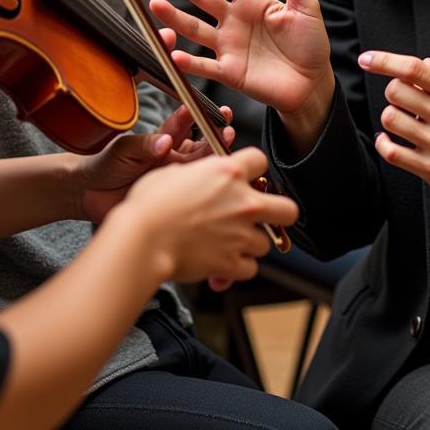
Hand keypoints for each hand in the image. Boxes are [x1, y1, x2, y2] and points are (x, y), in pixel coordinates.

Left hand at [74, 105, 235, 223]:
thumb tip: (165, 142)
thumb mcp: (123, 150)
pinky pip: (194, 188)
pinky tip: (215, 174)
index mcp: (160, 142)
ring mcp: (174, 178)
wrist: (88, 196)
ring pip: (201, 164)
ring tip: (226, 140)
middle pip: (199, 143)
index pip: (181, 125)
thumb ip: (144, 145)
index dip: (195, 115)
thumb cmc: (104, 167)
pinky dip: (206, 180)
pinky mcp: (173, 197)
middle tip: (225, 123)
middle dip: (214, 132)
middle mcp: (171, 158)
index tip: (206, 106)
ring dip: (214, 153)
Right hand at [118, 147, 298, 284]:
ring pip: (266, 243)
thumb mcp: (173, 172)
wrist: (142, 239)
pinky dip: (238, 268)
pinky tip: (222, 263)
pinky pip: (249, 269)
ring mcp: (241, 234)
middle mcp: (242, 202)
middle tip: (264, 216)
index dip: (254, 168)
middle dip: (278, 213)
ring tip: (229, 243)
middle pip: (287, 209)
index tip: (247, 176)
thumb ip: (198, 173)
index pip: (261, 161)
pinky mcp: (232, 263)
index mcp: (229, 173)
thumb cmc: (150, 205)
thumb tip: (200, 177)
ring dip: (250, 244)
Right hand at [150, 0, 333, 116]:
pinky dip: (188, 61)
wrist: (313, 83)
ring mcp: (228, 45)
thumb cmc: (311, 42)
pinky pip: (204, 65)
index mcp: (251, 0)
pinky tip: (173, 53)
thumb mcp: (305, 6)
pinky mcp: (229, 72)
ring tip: (154, 4)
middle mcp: (233, 20)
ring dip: (174, 17)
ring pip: (195, 28)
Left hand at [360, 51, 429, 228]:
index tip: (366, 59)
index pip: (414, 69)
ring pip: (390, 118)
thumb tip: (420, 64)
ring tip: (405, 121)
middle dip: (394, 92)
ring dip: (391, 117)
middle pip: (395, 91)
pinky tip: (388, 139)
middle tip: (405, 101)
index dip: (385, 61)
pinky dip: (383, 142)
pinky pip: (390, 151)